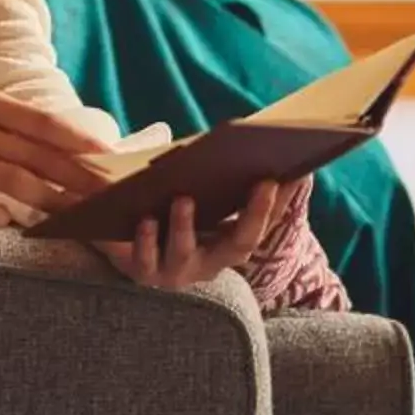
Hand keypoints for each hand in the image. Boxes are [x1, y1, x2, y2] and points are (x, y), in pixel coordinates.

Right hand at [0, 91, 109, 226]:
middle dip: (78, 177)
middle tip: (109, 195)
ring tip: (80, 216)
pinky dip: (5, 218)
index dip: (79, 140)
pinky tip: (23, 228)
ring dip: (52, 201)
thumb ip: (26, 134)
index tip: (111, 157)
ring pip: (15, 182)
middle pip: (36, 155)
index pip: (43, 122)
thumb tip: (86, 156)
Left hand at [100, 179, 308, 291]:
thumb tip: (257, 142)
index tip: (285, 176)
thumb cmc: (172, 207)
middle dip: (254, 215)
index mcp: (231, 242)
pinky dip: (147, 241)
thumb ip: (227, 172)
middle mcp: (212, 262)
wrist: (128, 235)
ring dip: (185, 227)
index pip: (264, 224)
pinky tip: (145, 219)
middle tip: (263, 184)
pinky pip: (147, 262)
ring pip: (185, 254)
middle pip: (240, 246)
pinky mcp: (146, 273)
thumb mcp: (201, 191)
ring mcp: (179, 271)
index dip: (279, 203)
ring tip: (183, 199)